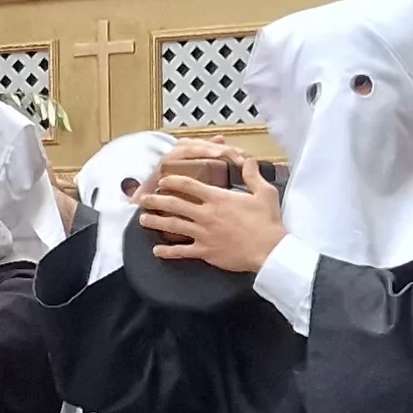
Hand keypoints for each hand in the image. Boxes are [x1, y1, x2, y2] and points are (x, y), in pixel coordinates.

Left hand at [138, 146, 284, 274]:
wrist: (269, 250)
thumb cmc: (267, 222)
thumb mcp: (264, 193)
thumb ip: (252, 175)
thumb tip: (248, 160)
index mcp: (218, 198)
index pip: (189, 185)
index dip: (172, 180)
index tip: (162, 180)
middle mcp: (206, 214)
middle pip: (174, 204)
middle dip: (156, 200)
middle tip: (142, 199)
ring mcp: (203, 234)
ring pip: (173, 226)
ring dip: (156, 222)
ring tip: (142, 220)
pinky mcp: (205, 252)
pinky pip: (182, 252)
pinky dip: (168, 252)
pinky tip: (156, 251)